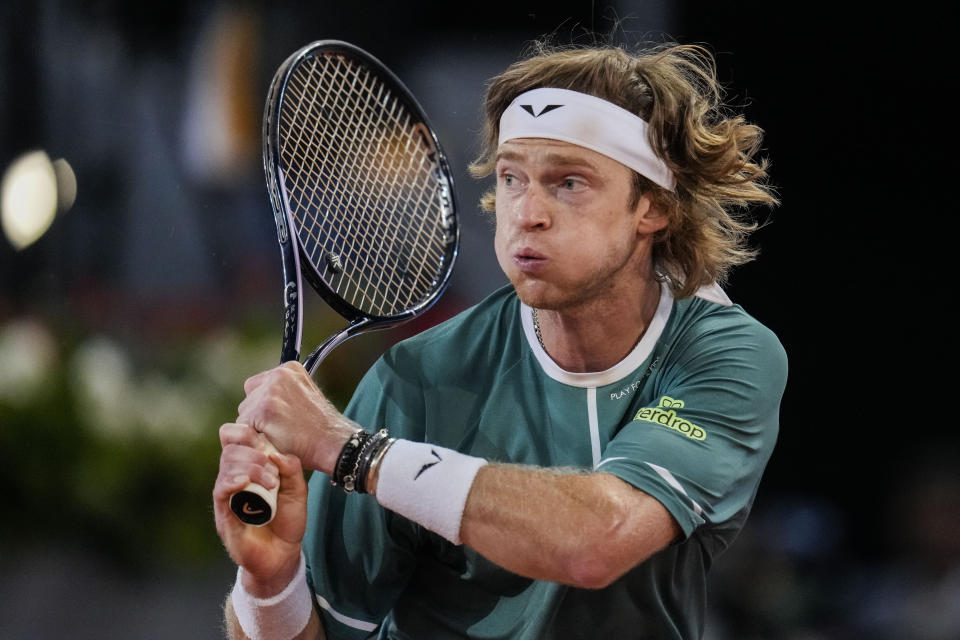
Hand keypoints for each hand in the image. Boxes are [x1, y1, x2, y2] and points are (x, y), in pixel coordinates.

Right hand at [213, 422, 306, 594]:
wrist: (282, 555)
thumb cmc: (287, 520)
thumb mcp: (297, 491)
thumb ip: (291, 469)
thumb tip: (278, 453)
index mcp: (251, 467)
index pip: (238, 438)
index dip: (247, 431)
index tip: (266, 439)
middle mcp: (236, 477)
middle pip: (231, 447)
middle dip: (254, 451)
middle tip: (273, 471)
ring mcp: (228, 495)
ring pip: (226, 464)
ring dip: (250, 466)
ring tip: (270, 482)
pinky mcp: (224, 513)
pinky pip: (220, 490)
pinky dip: (231, 481)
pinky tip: (244, 482)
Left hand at [237, 361, 358, 474]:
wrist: (332, 443)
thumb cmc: (320, 428)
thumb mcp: (305, 397)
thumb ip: (285, 392)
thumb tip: (260, 398)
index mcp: (289, 368)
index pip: (257, 385)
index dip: (264, 405)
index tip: (279, 418)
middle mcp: (278, 375)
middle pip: (248, 398)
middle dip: (257, 415)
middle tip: (279, 429)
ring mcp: (270, 392)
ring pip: (244, 413)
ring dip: (255, 427)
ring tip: (279, 435)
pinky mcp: (263, 411)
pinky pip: (244, 427)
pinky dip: (255, 438)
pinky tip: (274, 441)